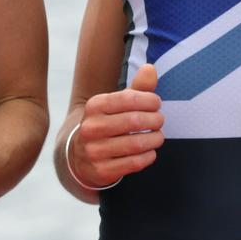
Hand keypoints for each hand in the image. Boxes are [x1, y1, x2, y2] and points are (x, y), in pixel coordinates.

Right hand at [69, 64, 163, 188]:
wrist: (79, 155)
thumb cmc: (107, 123)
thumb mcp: (116, 105)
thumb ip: (136, 88)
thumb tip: (150, 68)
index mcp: (94, 106)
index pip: (128, 98)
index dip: (148, 100)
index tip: (157, 103)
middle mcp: (91, 127)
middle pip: (134, 121)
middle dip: (154, 120)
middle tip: (160, 120)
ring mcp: (95, 151)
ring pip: (135, 144)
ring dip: (154, 139)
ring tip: (158, 136)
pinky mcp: (102, 171)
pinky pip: (134, 163)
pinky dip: (148, 156)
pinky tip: (151, 152)